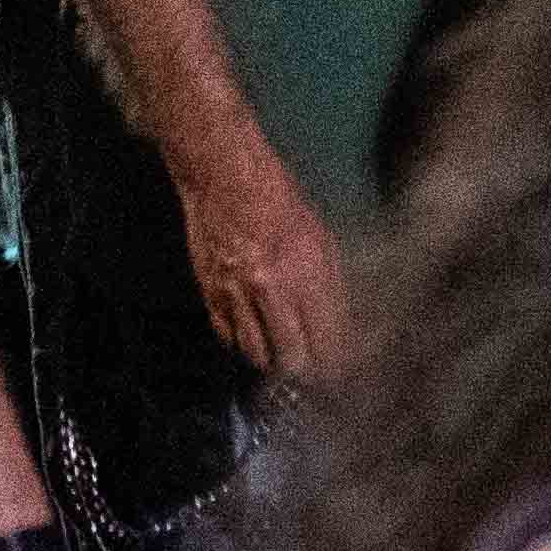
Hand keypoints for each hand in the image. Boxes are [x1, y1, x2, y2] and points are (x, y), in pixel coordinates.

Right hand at [181, 144, 353, 380]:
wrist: (221, 175)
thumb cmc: (280, 199)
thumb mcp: (321, 239)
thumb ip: (330, 290)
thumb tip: (340, 330)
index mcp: (306, 274)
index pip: (327, 343)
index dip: (337, 366)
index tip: (341, 373)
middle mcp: (270, 291)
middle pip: (292, 360)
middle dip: (307, 373)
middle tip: (315, 375)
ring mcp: (236, 295)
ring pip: (258, 356)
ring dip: (274, 362)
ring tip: (285, 359)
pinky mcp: (209, 294)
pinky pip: (228, 338)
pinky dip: (243, 345)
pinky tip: (255, 337)